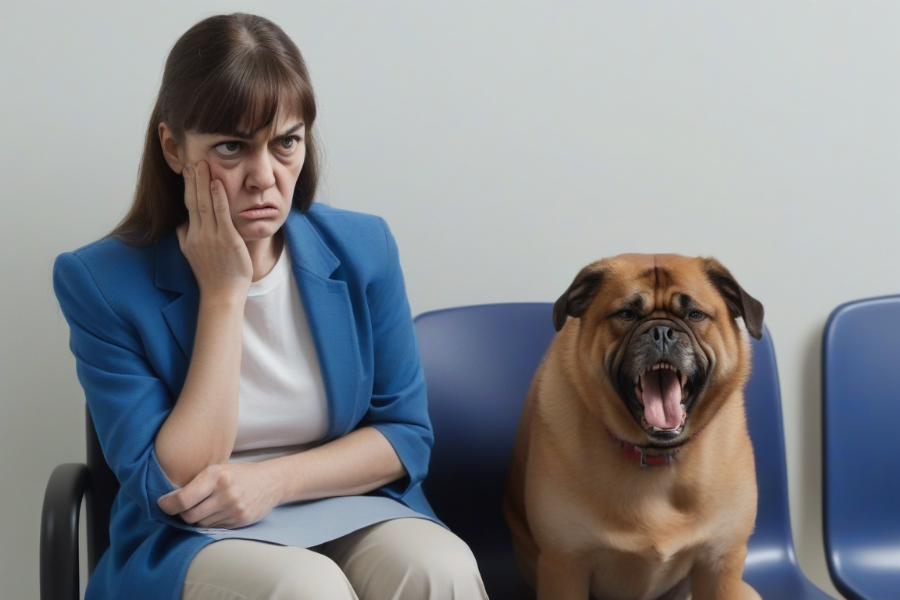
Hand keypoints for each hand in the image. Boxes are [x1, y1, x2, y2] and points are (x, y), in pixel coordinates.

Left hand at [157, 462, 280, 528]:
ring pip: (201, 524)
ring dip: (197, 519)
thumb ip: (197, 483)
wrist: (271, 481)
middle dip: (182, 514)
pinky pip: (214, 528)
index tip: (163, 504)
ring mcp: (234, 508)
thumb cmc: (238, 474)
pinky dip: (211, 523)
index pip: (183, 499)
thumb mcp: (218, 469)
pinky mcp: (240, 520)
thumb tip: (169, 500)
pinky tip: (216, 513)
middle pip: (189, 516)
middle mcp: (225, 492)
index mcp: (216, 475)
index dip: (168, 505)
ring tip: (203, 508)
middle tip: (182, 508)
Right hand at [176, 161, 251, 297]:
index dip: (188, 186)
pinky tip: (216, 183)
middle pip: (193, 200)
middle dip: (193, 178)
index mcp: (190, 235)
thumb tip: (182, 222)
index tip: (187, 169)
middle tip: (193, 158)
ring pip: (204, 203)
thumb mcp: (192, 253)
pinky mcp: (227, 240)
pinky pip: (221, 214)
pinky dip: (218, 197)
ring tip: (203, 163)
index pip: (188, 204)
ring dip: (203, 182)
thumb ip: (186, 236)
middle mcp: (198, 234)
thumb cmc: (212, 274)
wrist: (222, 294)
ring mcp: (212, 237)